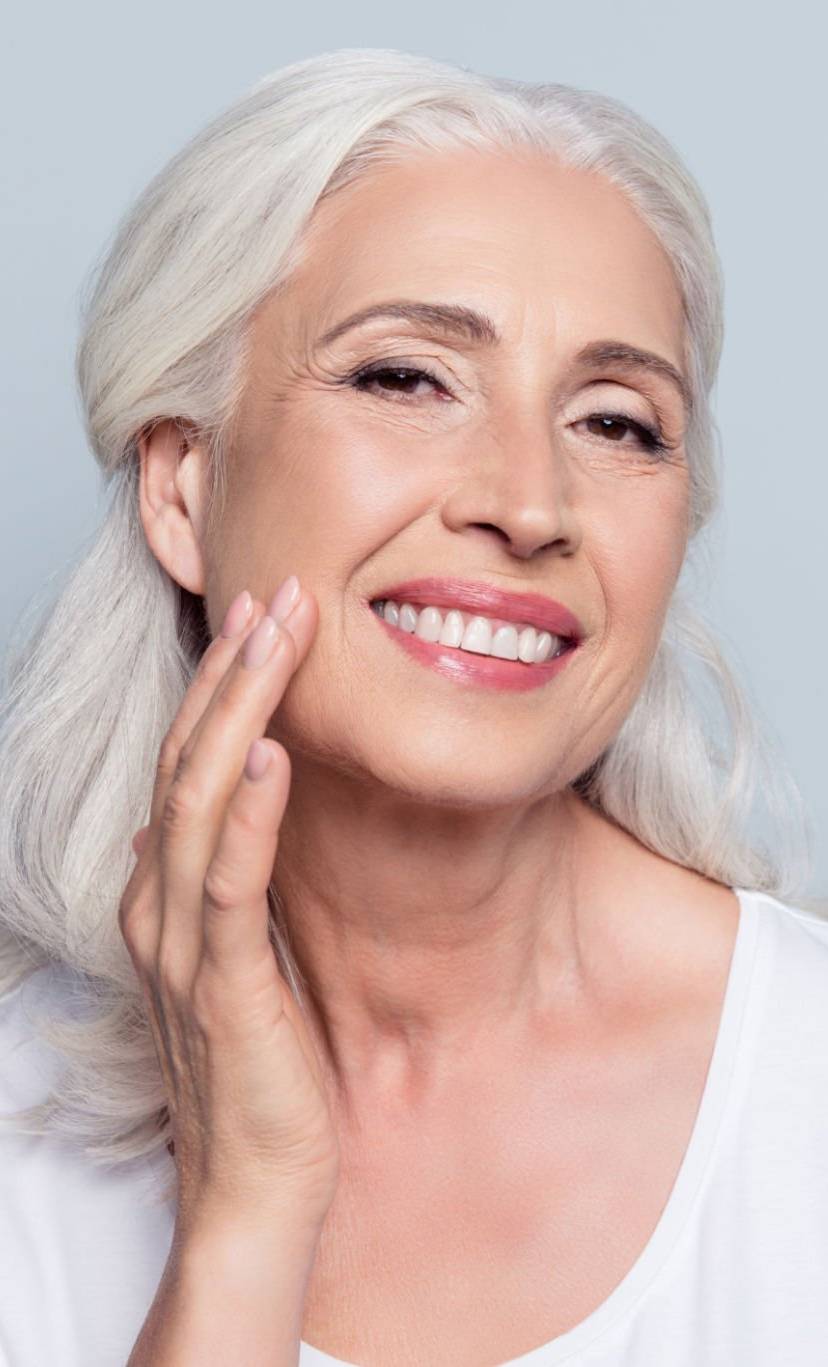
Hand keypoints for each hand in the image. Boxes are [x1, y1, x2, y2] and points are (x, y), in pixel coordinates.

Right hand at [119, 581, 339, 1238]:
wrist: (253, 1188)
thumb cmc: (258, 1070)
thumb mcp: (237, 960)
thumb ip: (219, 891)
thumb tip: (202, 828)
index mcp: (166, 897)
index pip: (185, 766)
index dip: (221, 687)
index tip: (265, 619)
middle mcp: (160, 908)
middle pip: (186, 761)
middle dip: (233, 671)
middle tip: (277, 592)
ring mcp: (184, 944)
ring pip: (198, 800)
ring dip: (238, 710)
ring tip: (275, 634)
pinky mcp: (223, 985)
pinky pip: (229, 883)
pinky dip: (247, 811)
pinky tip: (271, 753)